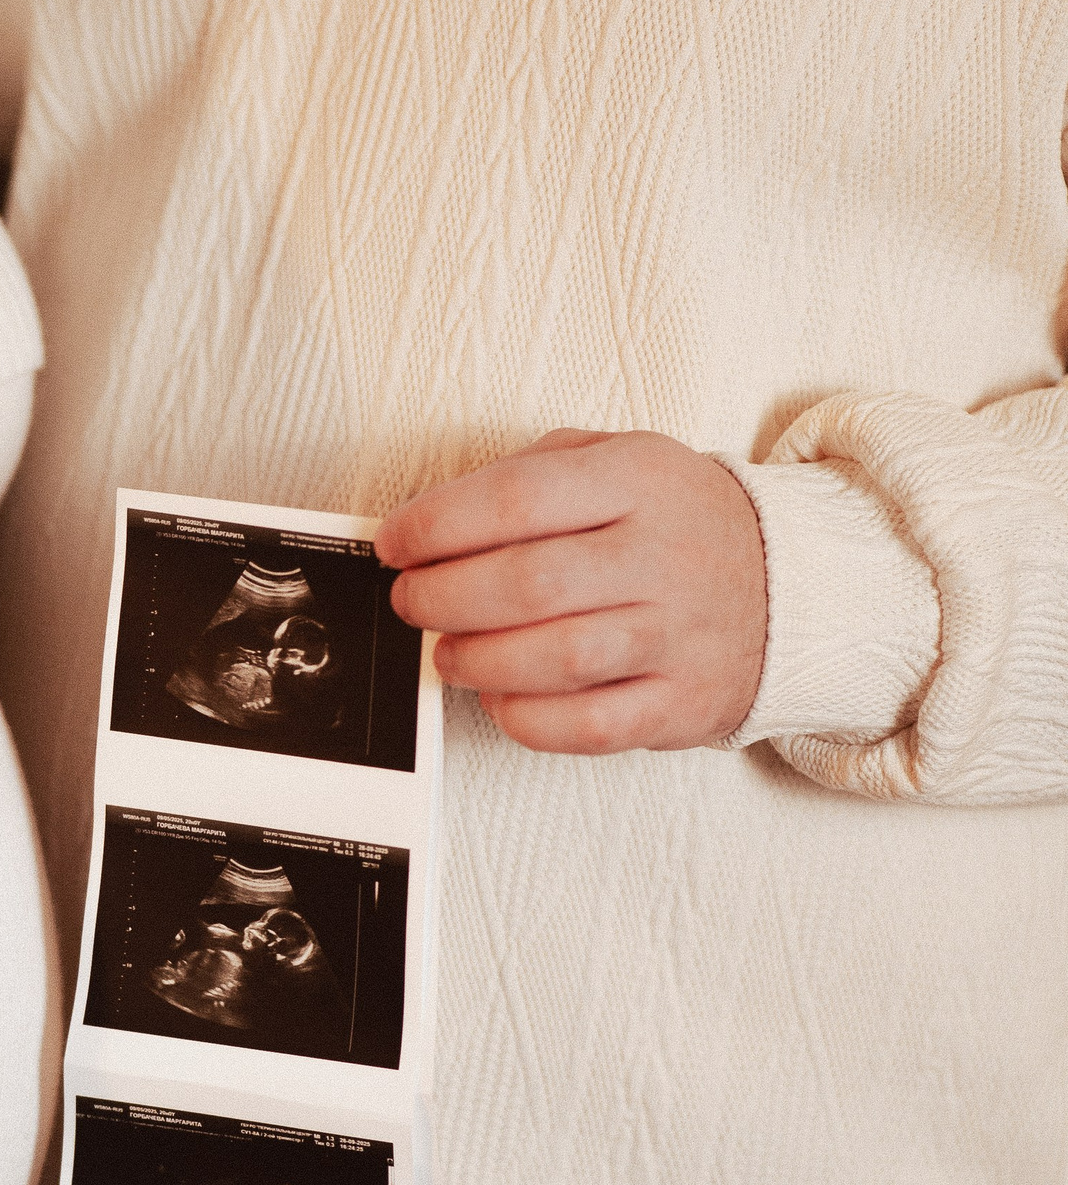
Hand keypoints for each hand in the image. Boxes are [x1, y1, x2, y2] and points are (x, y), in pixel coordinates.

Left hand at [377, 430, 768, 754]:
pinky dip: (526, 717)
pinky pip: (588, 725)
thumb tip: (435, 518)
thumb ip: (533, 474)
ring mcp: (676, 635)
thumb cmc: (679, 522)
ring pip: (555, 658)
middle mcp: (662, 557)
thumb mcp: (620, 459)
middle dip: (443, 597)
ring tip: (447, 652)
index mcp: (640, 481)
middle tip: (411, 602)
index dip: (438, 526)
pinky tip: (499, 697)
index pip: (519, 501)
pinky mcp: (680, 703)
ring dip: (477, 659)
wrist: (790, 587)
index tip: (395, 544)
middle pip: (528, 583)